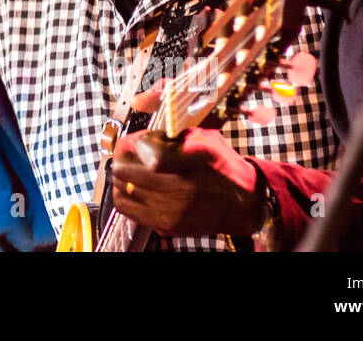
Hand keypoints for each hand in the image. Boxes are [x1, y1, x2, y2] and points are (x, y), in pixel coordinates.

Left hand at [109, 128, 262, 236]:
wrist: (241, 207)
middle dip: (123, 157)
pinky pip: (128, 209)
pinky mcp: (164, 226)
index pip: (144, 150)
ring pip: (121, 190)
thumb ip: (175, 138)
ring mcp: (167, 213)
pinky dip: (125, 195)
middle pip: (123, 171)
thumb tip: (144, 136)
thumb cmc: (224, 171)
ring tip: (129, 171)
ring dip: (121, 177)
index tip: (141, 140)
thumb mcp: (206, 143)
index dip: (137, 141)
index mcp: (186, 168)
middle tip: (129, 153)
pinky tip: (135, 188)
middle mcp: (174, 193)